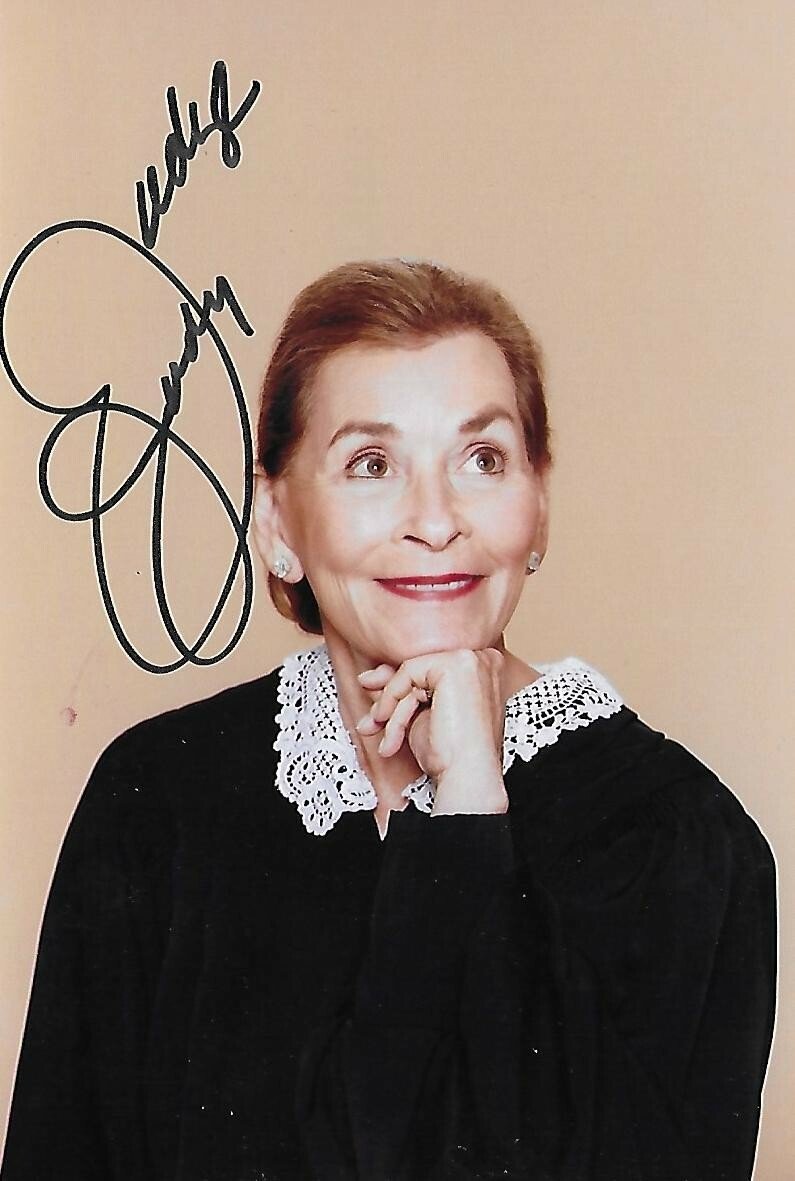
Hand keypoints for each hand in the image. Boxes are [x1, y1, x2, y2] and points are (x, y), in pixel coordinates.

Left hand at [356, 648, 508, 814]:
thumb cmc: (451, 756)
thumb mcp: (420, 717)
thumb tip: (367, 677)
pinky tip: (390, 727)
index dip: (400, 688)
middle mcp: (482, 660)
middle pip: (419, 669)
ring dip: (391, 709)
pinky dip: (393, 700)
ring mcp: (470, 660)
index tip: (379, 710)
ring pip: (411, 674)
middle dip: (388, 696)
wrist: (467, 778)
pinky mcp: (455, 665)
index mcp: (482, 672)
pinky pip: (408, 673)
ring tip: (387, 738)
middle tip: (371, 721)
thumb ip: (401, 692)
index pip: (430, 670)